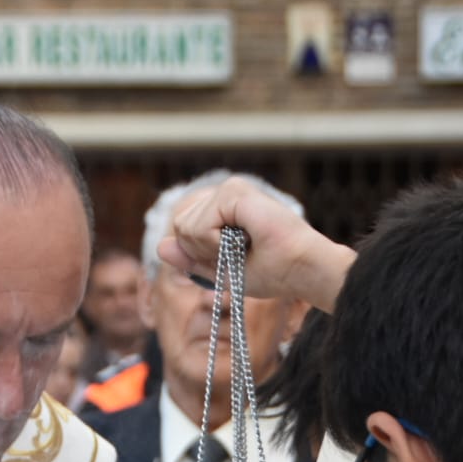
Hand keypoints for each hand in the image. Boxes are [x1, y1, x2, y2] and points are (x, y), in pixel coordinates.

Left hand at [158, 178, 355, 312]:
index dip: (198, 252)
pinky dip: (216, 244)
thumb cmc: (274, 272)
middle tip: (239, 253)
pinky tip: (244, 240)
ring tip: (244, 247)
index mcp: (223, 208)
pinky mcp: (234, 191)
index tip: (232, 257)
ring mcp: (230, 189)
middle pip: (179, 226)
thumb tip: (160, 246)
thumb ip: (192, 259)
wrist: (303, 270)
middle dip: (201, 250)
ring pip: (185, 226)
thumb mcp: (223, 272)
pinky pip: (199, 226)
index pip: (183, 228)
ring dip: (210, 249)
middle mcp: (225, 193)